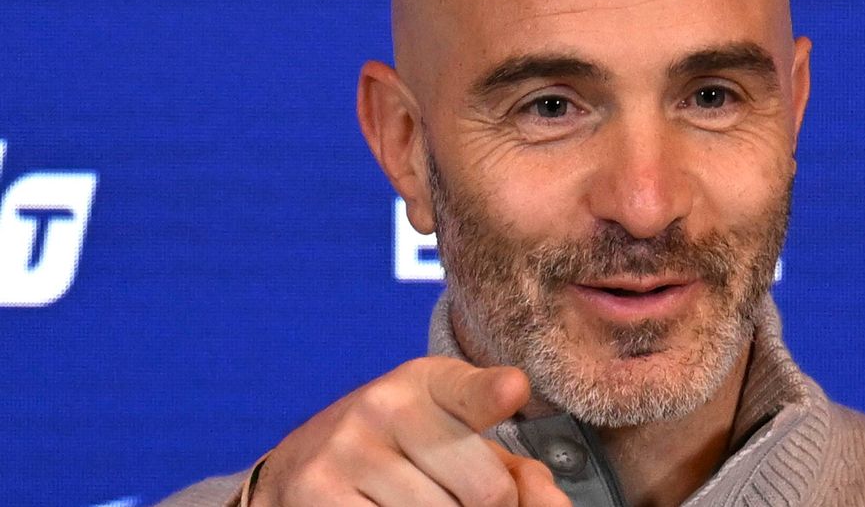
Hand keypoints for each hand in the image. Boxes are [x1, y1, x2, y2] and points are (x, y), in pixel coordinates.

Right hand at [249, 356, 570, 506]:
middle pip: (487, 490)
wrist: (297, 469)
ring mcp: (349, 452)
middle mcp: (385, 406)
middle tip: (464, 502)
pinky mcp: (320, 495)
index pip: (474, 390)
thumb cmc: (398, 457)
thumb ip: (515, 469)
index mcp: (427, 382)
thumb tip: (554, 505)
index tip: (512, 391)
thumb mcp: (454, 440)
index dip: (497, 395)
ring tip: (424, 505)